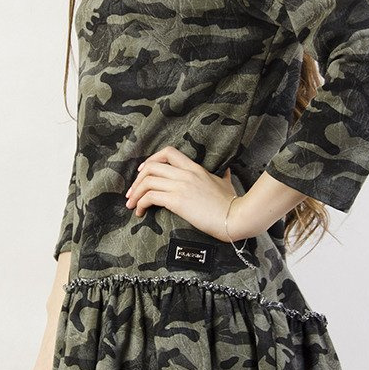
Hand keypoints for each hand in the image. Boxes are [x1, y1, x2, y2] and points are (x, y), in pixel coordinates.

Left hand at [124, 145, 247, 241]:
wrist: (236, 217)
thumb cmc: (232, 203)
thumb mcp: (225, 183)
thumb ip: (223, 175)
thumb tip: (226, 171)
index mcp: (194, 168)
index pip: (168, 152)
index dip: (151, 159)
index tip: (143, 171)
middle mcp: (185, 174)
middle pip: (151, 166)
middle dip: (137, 180)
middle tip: (132, 193)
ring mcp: (180, 186)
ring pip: (147, 181)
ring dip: (135, 193)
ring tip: (132, 205)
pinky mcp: (177, 201)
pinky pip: (150, 197)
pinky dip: (141, 203)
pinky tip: (141, 212)